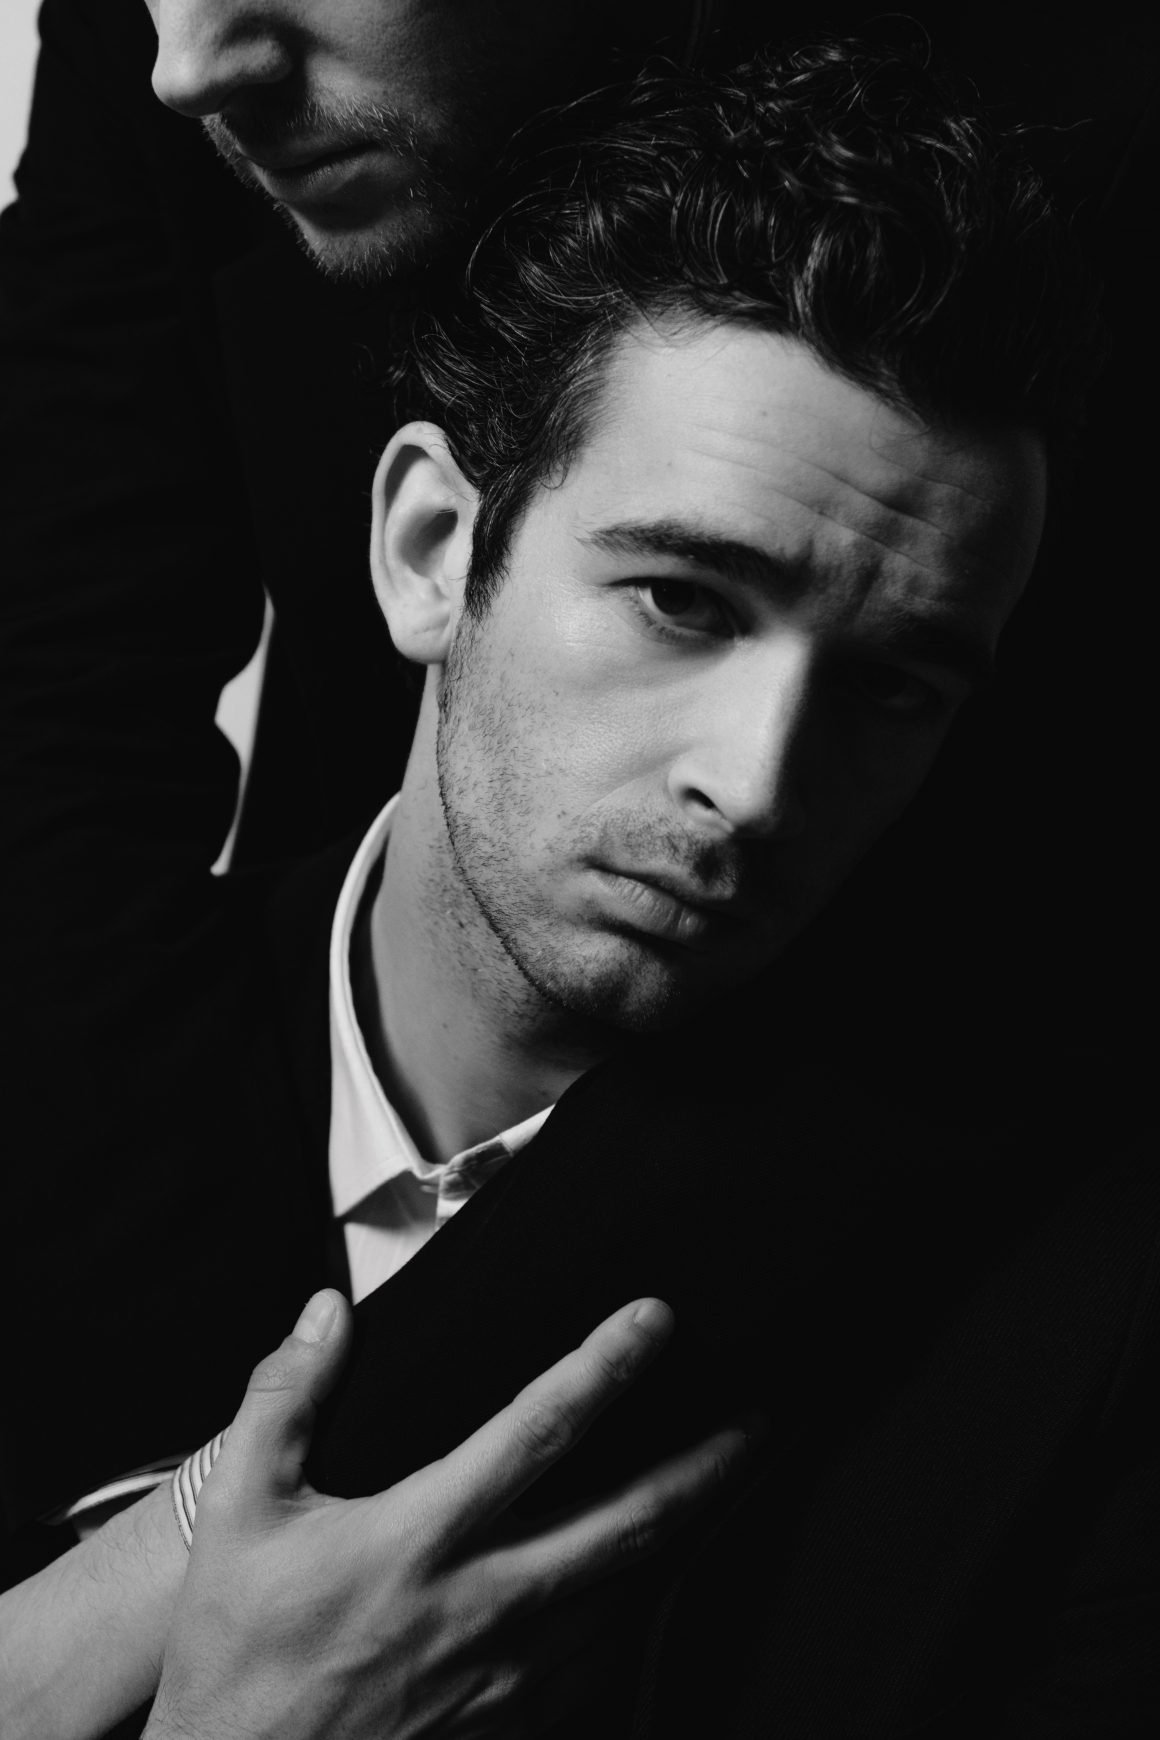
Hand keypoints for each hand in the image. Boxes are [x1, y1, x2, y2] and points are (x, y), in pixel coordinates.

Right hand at [144, 1290, 751, 1739]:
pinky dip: (641, 1610)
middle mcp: (478, 1607)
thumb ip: (284, 1399)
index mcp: (414, 1541)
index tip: (654, 1319)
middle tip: (755, 1418)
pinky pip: (600, 1661)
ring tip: (728, 1482)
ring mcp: (505, 1677)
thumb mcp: (235, 1512)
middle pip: (622, 1527)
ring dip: (685, 1535)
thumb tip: (327, 1312)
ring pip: (626, 1596)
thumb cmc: (235, 1653)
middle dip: (701, 1468)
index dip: (604, 1369)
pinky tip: (659, 1578)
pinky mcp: (510, 1725)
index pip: (534, 1433)